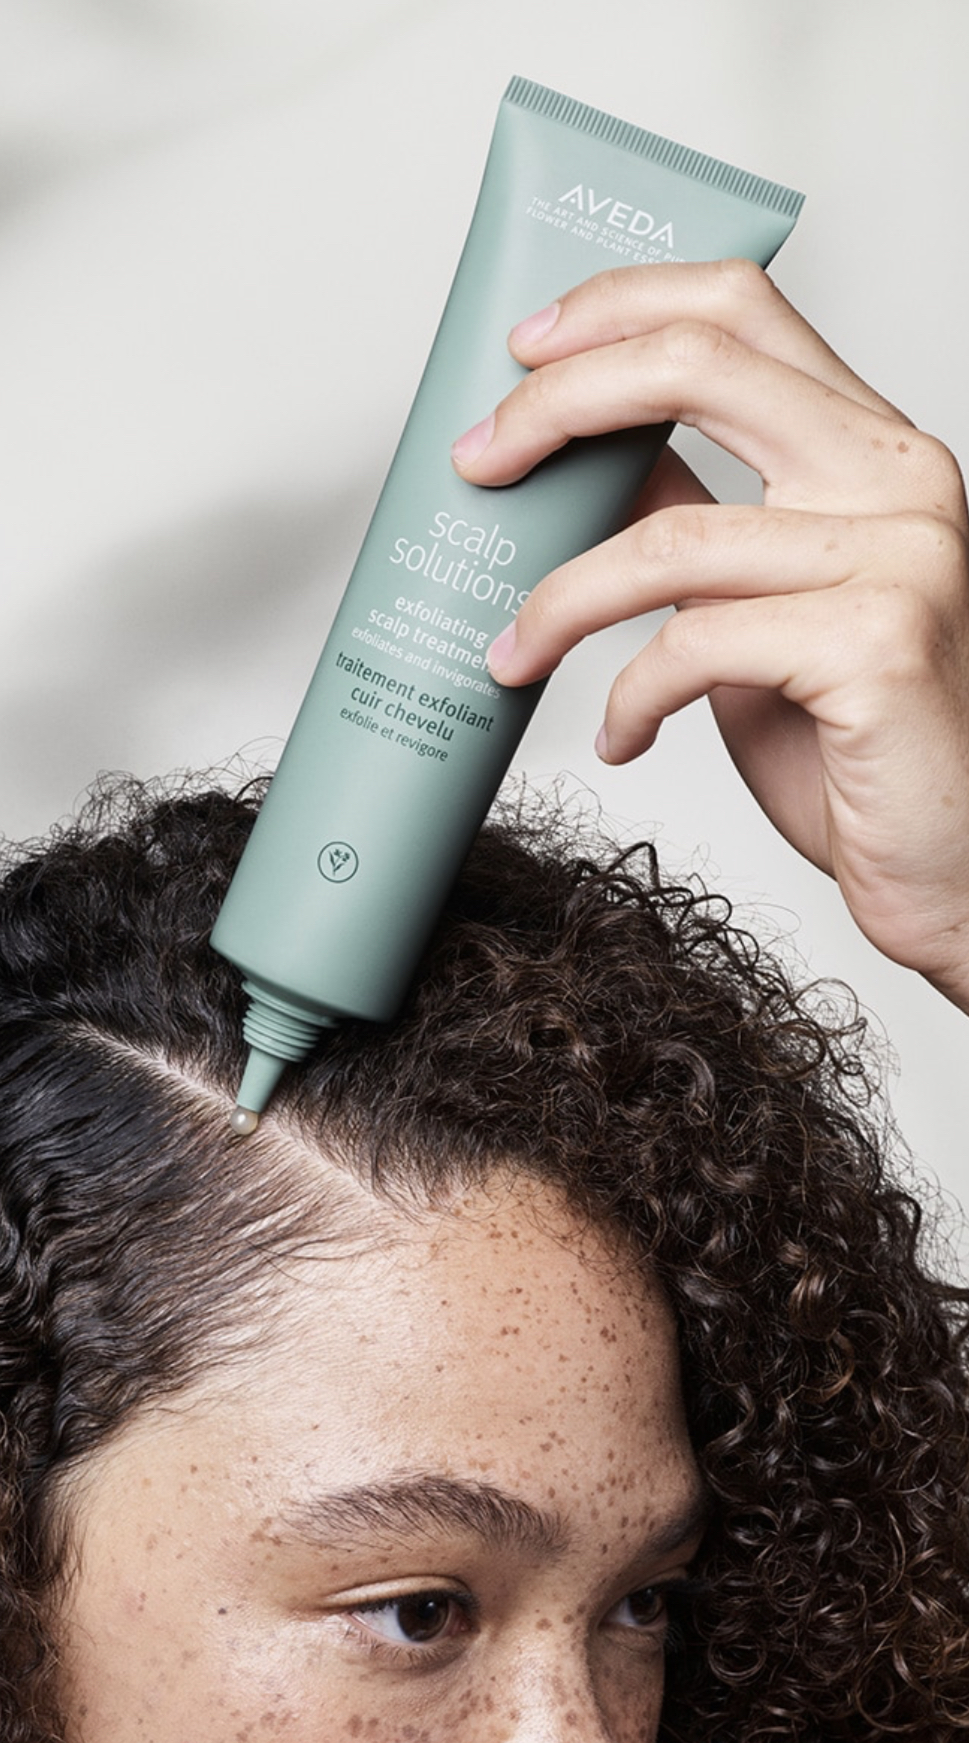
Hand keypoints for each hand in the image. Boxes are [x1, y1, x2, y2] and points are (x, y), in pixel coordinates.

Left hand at [451, 261, 968, 1011]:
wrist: (947, 856)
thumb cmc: (852, 740)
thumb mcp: (755, 605)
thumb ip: (691, 520)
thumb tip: (592, 457)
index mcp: (869, 447)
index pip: (741, 309)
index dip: (619, 306)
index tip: (523, 349)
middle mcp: (898, 478)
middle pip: (700, 364)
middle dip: (558, 402)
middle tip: (478, 460)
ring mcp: (899, 556)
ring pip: (672, 537)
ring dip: (558, 601)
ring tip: (514, 655)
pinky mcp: (878, 645)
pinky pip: (696, 645)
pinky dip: (629, 698)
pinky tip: (622, 737)